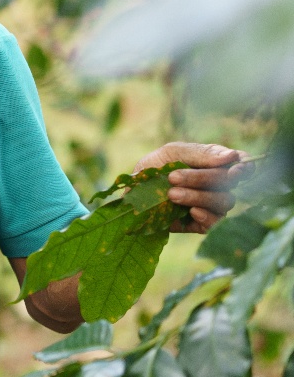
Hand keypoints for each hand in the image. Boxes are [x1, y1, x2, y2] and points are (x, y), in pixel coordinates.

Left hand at [133, 142, 252, 232]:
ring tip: (171, 194)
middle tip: (173, 177)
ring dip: (198, 196)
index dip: (245, 167)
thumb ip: (201, 153)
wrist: (131, 192)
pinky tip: (191, 211)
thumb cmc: (154, 167)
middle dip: (201, 179)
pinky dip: (205, 216)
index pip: (244, 165)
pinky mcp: (201, 223)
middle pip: (229, 183)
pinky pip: (214, 222)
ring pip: (223, 202)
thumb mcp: (172, 153)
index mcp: (216, 165)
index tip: (234, 169)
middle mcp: (220, 186)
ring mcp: (212, 206)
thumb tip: (232, 156)